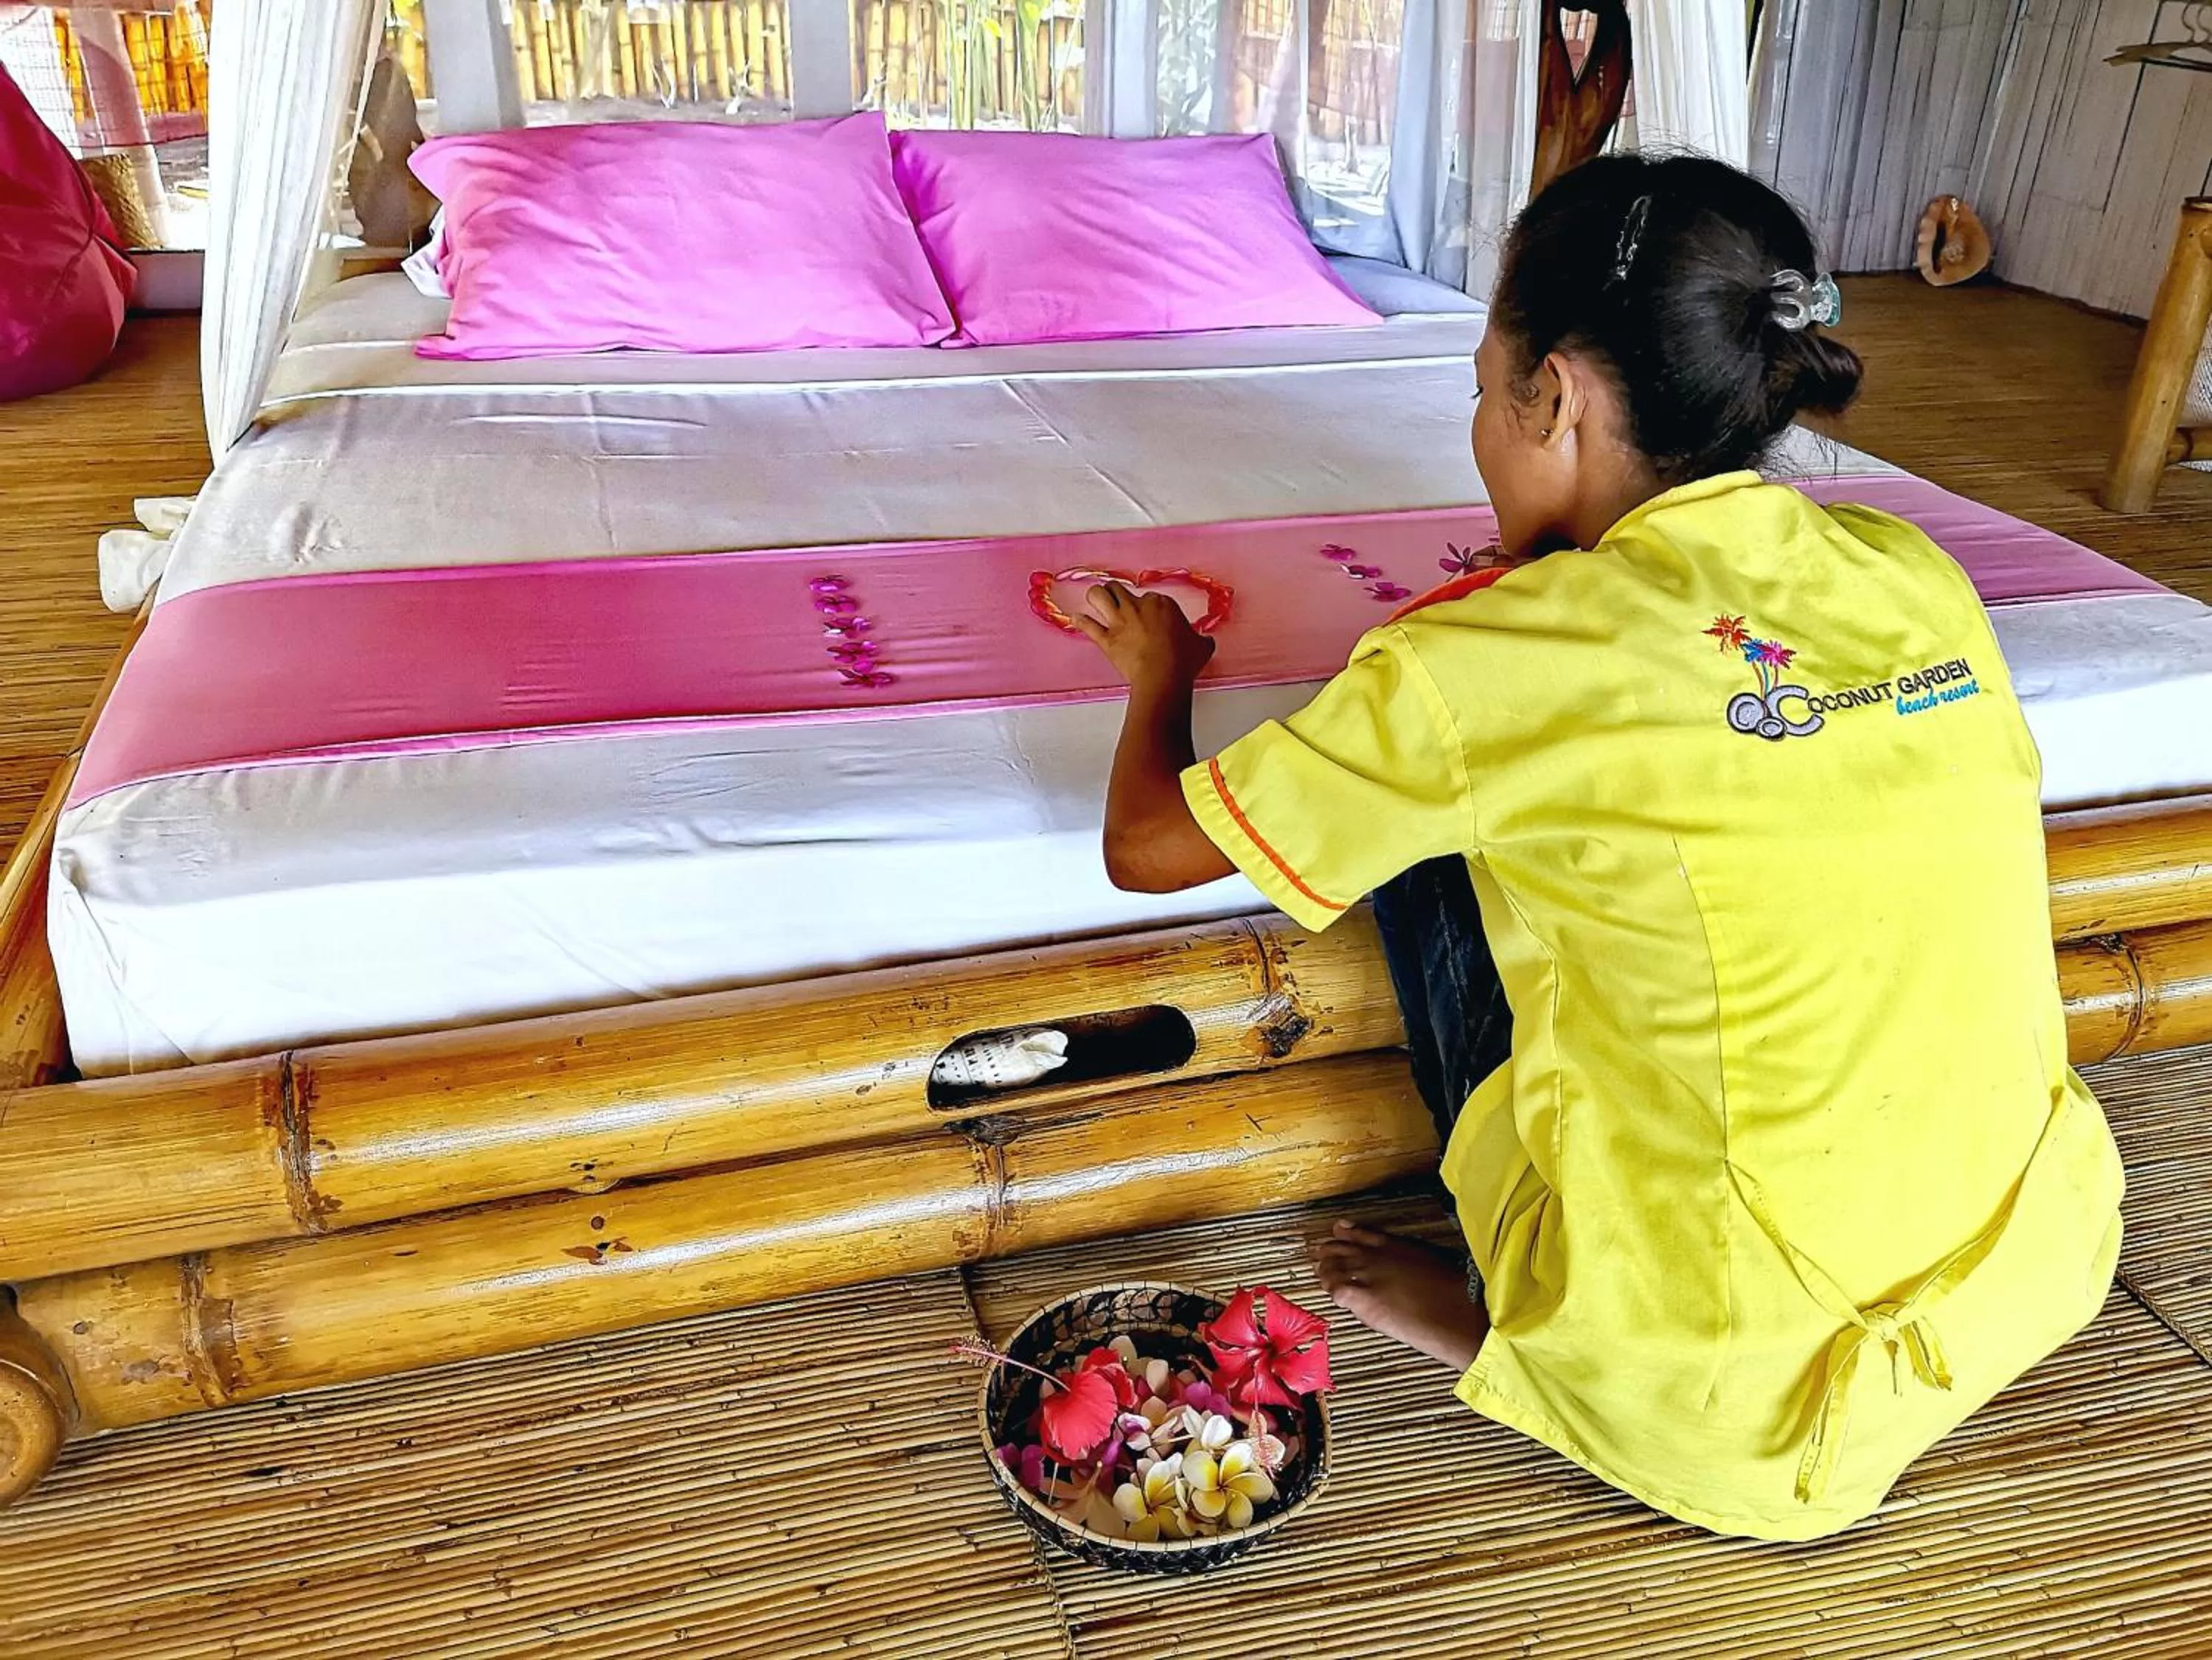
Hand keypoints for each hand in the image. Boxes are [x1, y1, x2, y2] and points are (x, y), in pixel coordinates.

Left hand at [1075, 583, 1215, 691]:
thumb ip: (1201, 640)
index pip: (1148, 596)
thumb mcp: (1201, 646)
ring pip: (1098, 596)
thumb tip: (1206, 641)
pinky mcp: (1106, 639)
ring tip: (1095, 599)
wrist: (1164, 676)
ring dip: (1095, 596)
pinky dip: (1079, 621)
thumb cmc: (1183, 660)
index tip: (1147, 615)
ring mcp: (1119, 621)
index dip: (1146, 605)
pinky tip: (1075, 618)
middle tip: (1116, 599)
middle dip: (1116, 592)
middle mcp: (1137, 607)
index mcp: (1161, 604)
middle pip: (1119, 588)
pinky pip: (1087, 625)